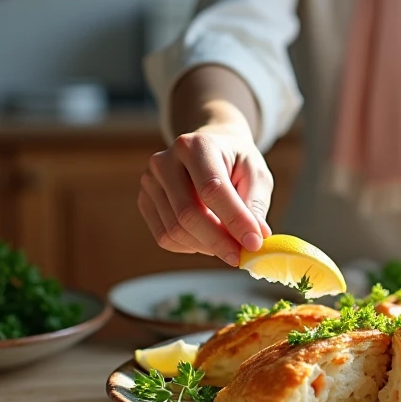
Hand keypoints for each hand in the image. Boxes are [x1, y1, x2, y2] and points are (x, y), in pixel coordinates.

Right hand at [138, 123, 272, 266]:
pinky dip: (191, 246)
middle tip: (241, 256)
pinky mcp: (144, 200)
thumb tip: (254, 238)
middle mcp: (166, 161)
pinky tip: (209, 238)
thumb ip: (255, 205)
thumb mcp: (256, 175)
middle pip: (188, 213)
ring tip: (229, 245)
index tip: (254, 244)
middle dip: (218, 241)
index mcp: (197, 145)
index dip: (234, 220)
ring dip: (206, 246)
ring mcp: (150, 181)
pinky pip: (165, 237)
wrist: (212, 148)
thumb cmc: (236, 162)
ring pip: (175, 230)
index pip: (212, 189)